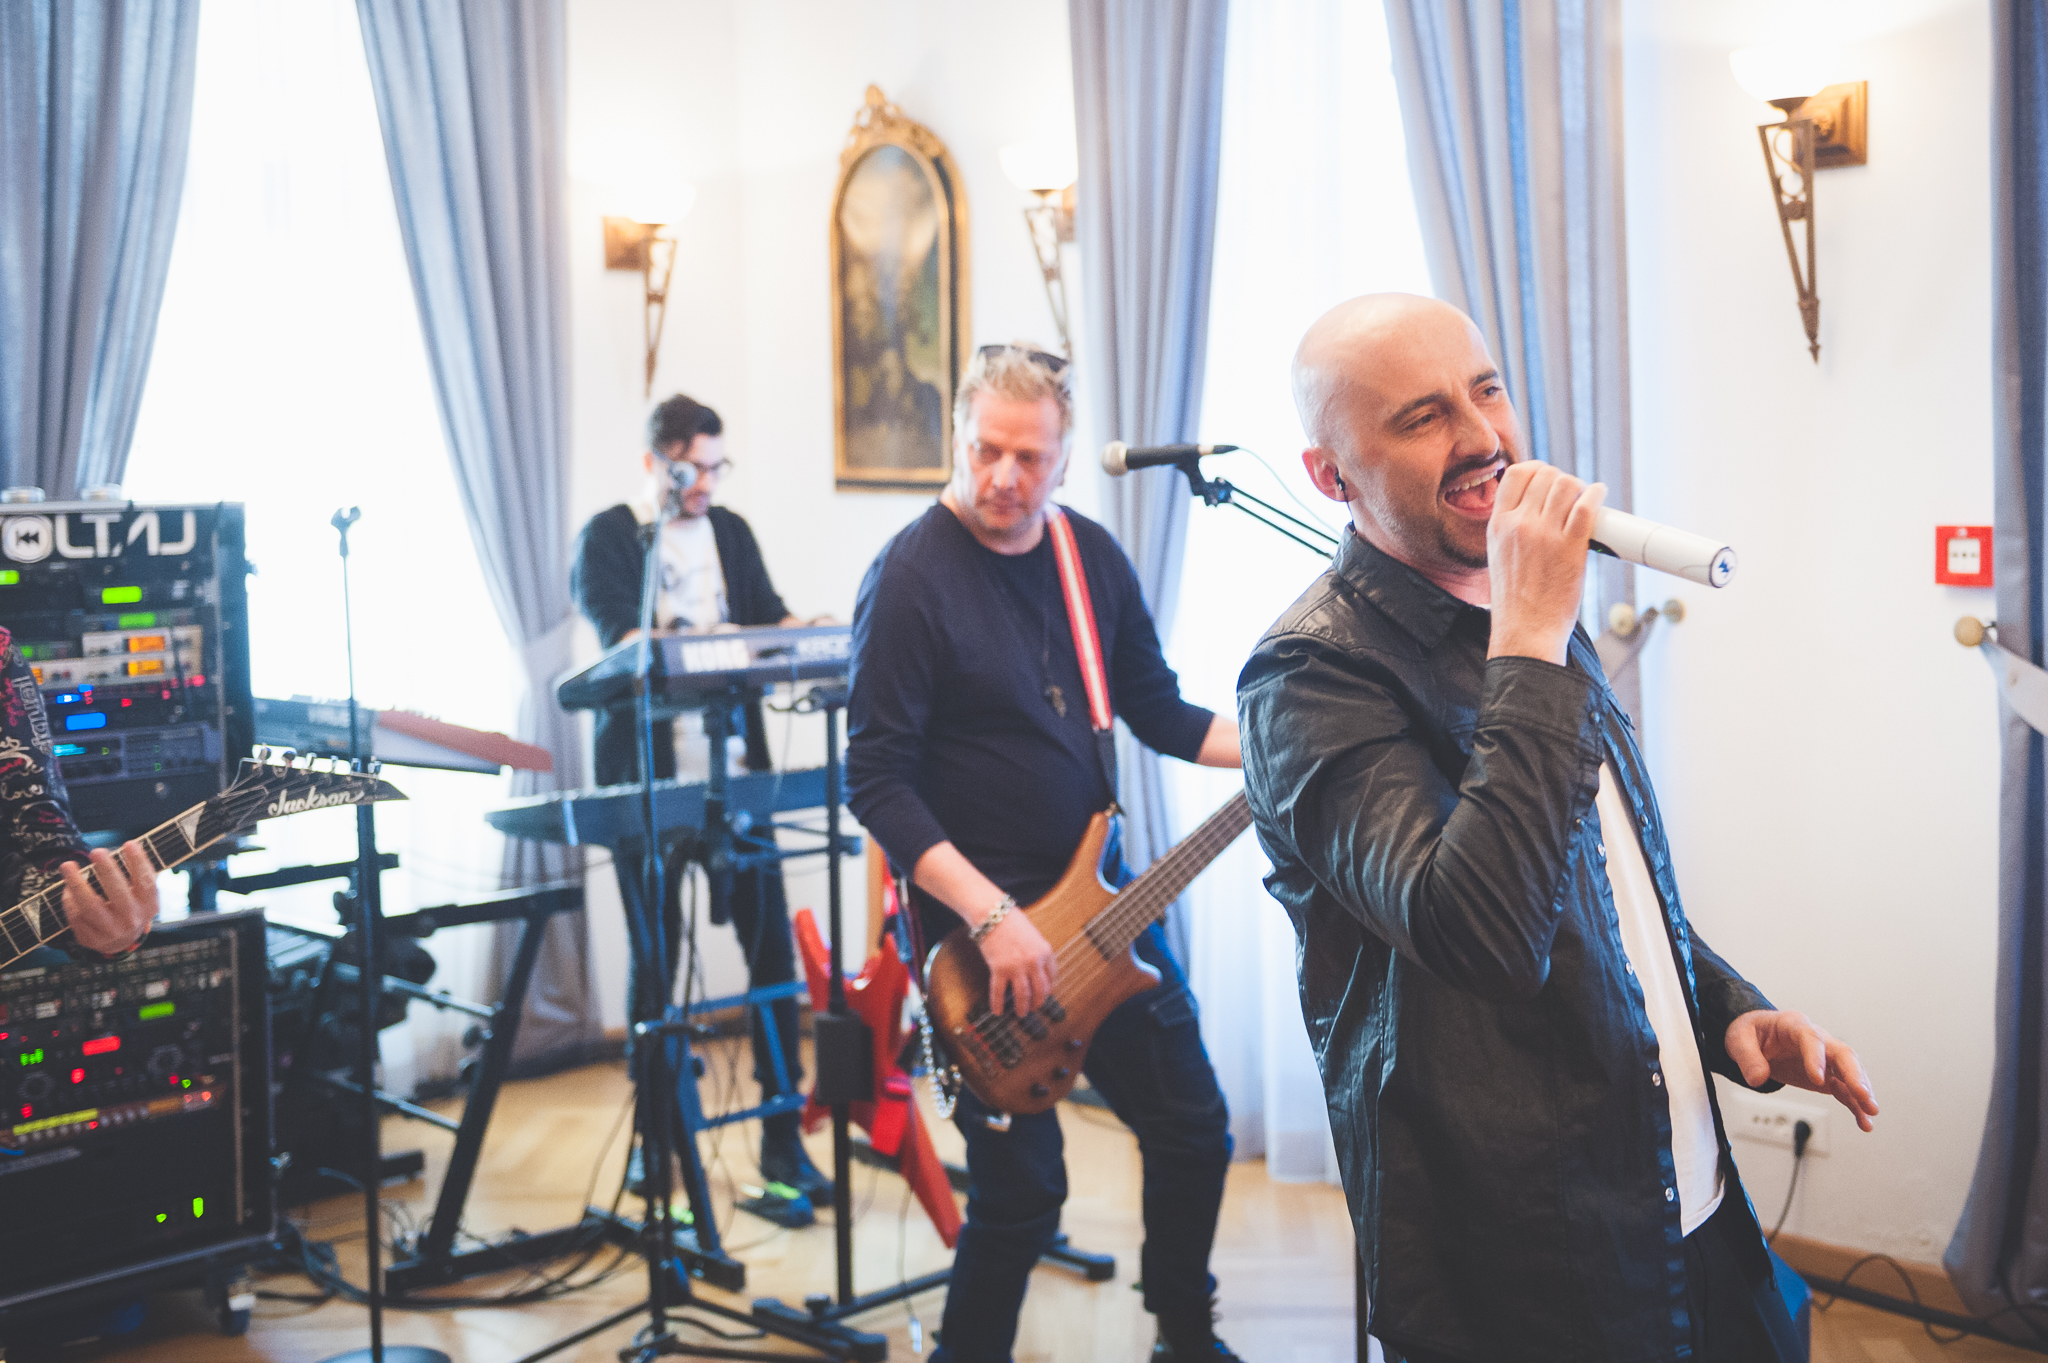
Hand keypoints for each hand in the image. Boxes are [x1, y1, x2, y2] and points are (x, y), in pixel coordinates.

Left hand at [61, 843, 158, 955]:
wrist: (120, 941)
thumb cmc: (129, 906)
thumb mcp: (140, 894)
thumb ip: (134, 876)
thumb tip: (116, 852)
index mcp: (148, 905)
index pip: (146, 882)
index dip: (138, 863)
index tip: (130, 843)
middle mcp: (132, 919)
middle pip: (118, 894)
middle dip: (107, 871)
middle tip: (97, 851)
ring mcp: (110, 931)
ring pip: (90, 907)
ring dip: (77, 884)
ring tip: (67, 865)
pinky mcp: (91, 939)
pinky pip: (76, 916)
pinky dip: (70, 899)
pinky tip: (68, 887)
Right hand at [979, 908, 1054, 1014]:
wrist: (993, 914)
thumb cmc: (1012, 922)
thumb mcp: (1033, 936)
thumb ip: (1038, 952)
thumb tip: (1038, 970)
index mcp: (1045, 952)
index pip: (1052, 977)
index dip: (1049, 989)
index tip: (1045, 994)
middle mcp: (1034, 962)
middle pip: (1040, 990)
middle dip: (1038, 1002)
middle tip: (1034, 1008)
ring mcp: (1017, 967)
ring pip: (1023, 995)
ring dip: (1022, 1008)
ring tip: (1021, 1013)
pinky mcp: (999, 969)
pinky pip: (999, 992)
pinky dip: (998, 1004)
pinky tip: (997, 1011)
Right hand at [1486, 462, 1604, 664]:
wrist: (1526, 631)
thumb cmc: (1515, 601)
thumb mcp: (1499, 556)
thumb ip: (1512, 529)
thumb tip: (1535, 508)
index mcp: (1497, 525)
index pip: (1515, 474)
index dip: (1536, 469)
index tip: (1547, 477)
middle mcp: (1519, 525)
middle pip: (1545, 475)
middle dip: (1561, 478)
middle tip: (1570, 493)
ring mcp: (1545, 535)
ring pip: (1566, 485)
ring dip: (1579, 486)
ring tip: (1584, 498)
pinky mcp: (1571, 546)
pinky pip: (1586, 506)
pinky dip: (1596, 494)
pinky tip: (1599, 496)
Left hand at [1725, 1009, 1878, 1132]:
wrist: (1756, 1035)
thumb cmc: (1750, 1032)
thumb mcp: (1739, 1039)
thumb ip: (1747, 1057)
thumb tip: (1757, 1079)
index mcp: (1793, 1024)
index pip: (1810, 1037)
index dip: (1816, 1057)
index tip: (1818, 1079)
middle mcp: (1816, 1039)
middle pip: (1842, 1053)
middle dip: (1854, 1074)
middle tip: (1862, 1095)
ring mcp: (1825, 1057)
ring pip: (1850, 1072)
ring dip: (1861, 1091)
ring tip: (1871, 1112)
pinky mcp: (1827, 1075)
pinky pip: (1844, 1089)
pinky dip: (1855, 1105)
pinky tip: (1864, 1122)